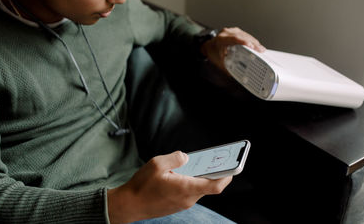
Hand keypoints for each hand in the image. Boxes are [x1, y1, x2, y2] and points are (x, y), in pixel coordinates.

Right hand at [107, 151, 231, 223]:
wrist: (129, 205)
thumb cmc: (142, 185)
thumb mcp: (157, 164)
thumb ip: (175, 158)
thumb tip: (186, 157)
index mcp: (186, 188)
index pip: (215, 185)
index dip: (227, 176)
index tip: (234, 167)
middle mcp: (188, 198)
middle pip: (208, 186)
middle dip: (213, 173)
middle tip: (215, 159)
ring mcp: (182, 204)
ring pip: (198, 189)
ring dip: (200, 177)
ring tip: (197, 163)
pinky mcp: (177, 205)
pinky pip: (190, 193)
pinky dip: (191, 183)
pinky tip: (183, 174)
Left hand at [201, 27, 265, 72]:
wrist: (208, 46)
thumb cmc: (213, 53)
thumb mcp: (219, 61)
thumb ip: (227, 68)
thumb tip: (235, 76)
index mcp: (221, 39)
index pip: (234, 38)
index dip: (244, 42)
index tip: (252, 46)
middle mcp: (226, 33)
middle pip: (242, 36)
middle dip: (253, 43)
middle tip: (260, 50)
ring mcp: (232, 30)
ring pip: (245, 34)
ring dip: (254, 42)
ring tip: (261, 49)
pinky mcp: (236, 31)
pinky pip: (245, 34)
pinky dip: (251, 40)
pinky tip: (256, 45)